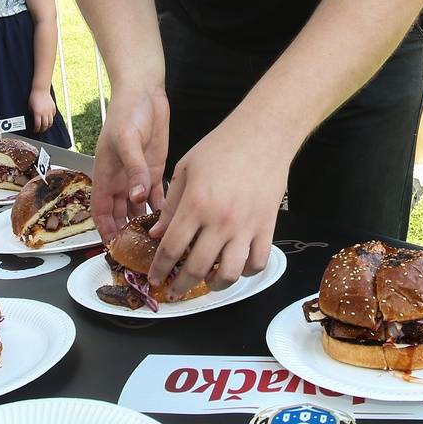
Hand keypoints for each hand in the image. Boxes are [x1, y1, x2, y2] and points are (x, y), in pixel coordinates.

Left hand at [28, 88, 55, 134]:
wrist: (41, 90)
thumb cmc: (33, 98)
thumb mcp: (30, 107)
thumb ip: (32, 114)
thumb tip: (34, 120)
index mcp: (37, 113)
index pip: (38, 125)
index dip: (36, 130)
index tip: (34, 131)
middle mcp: (44, 113)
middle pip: (45, 125)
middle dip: (42, 129)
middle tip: (40, 131)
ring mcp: (50, 110)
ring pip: (50, 122)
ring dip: (47, 126)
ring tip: (45, 127)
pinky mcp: (53, 108)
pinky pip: (53, 116)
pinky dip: (51, 119)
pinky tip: (48, 119)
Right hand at [91, 84, 169, 242]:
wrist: (144, 93)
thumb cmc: (126, 113)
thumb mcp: (126, 140)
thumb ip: (133, 169)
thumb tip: (136, 198)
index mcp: (106, 175)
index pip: (100, 210)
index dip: (104, 229)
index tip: (111, 248)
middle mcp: (121, 181)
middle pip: (120, 215)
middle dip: (126, 233)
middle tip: (139, 252)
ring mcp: (138, 177)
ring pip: (139, 209)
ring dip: (145, 225)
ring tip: (157, 243)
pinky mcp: (155, 171)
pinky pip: (157, 197)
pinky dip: (161, 210)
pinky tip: (170, 223)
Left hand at [148, 121, 284, 295]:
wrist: (263, 133)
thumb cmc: (221, 146)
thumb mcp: (185, 170)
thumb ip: (171, 205)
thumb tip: (158, 234)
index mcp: (196, 204)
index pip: (171, 248)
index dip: (160, 268)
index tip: (154, 278)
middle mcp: (220, 220)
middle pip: (197, 267)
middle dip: (181, 284)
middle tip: (175, 289)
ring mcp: (246, 226)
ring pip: (230, 273)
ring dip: (215, 284)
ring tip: (207, 282)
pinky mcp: (267, 226)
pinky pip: (257, 261)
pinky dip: (246, 271)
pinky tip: (235, 266)